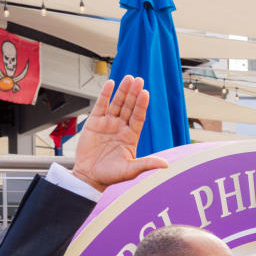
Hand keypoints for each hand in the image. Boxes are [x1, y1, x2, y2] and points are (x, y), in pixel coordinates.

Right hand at [72, 76, 167, 191]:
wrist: (89, 176)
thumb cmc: (111, 175)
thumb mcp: (131, 170)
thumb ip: (147, 164)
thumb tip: (166, 165)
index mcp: (131, 137)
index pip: (138, 117)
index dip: (142, 105)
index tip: (146, 94)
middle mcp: (121, 128)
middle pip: (129, 107)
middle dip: (134, 94)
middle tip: (139, 80)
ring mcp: (108, 124)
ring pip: (117, 103)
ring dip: (122, 91)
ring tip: (128, 78)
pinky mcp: (94, 123)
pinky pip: (101, 105)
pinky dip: (105, 94)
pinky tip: (110, 84)